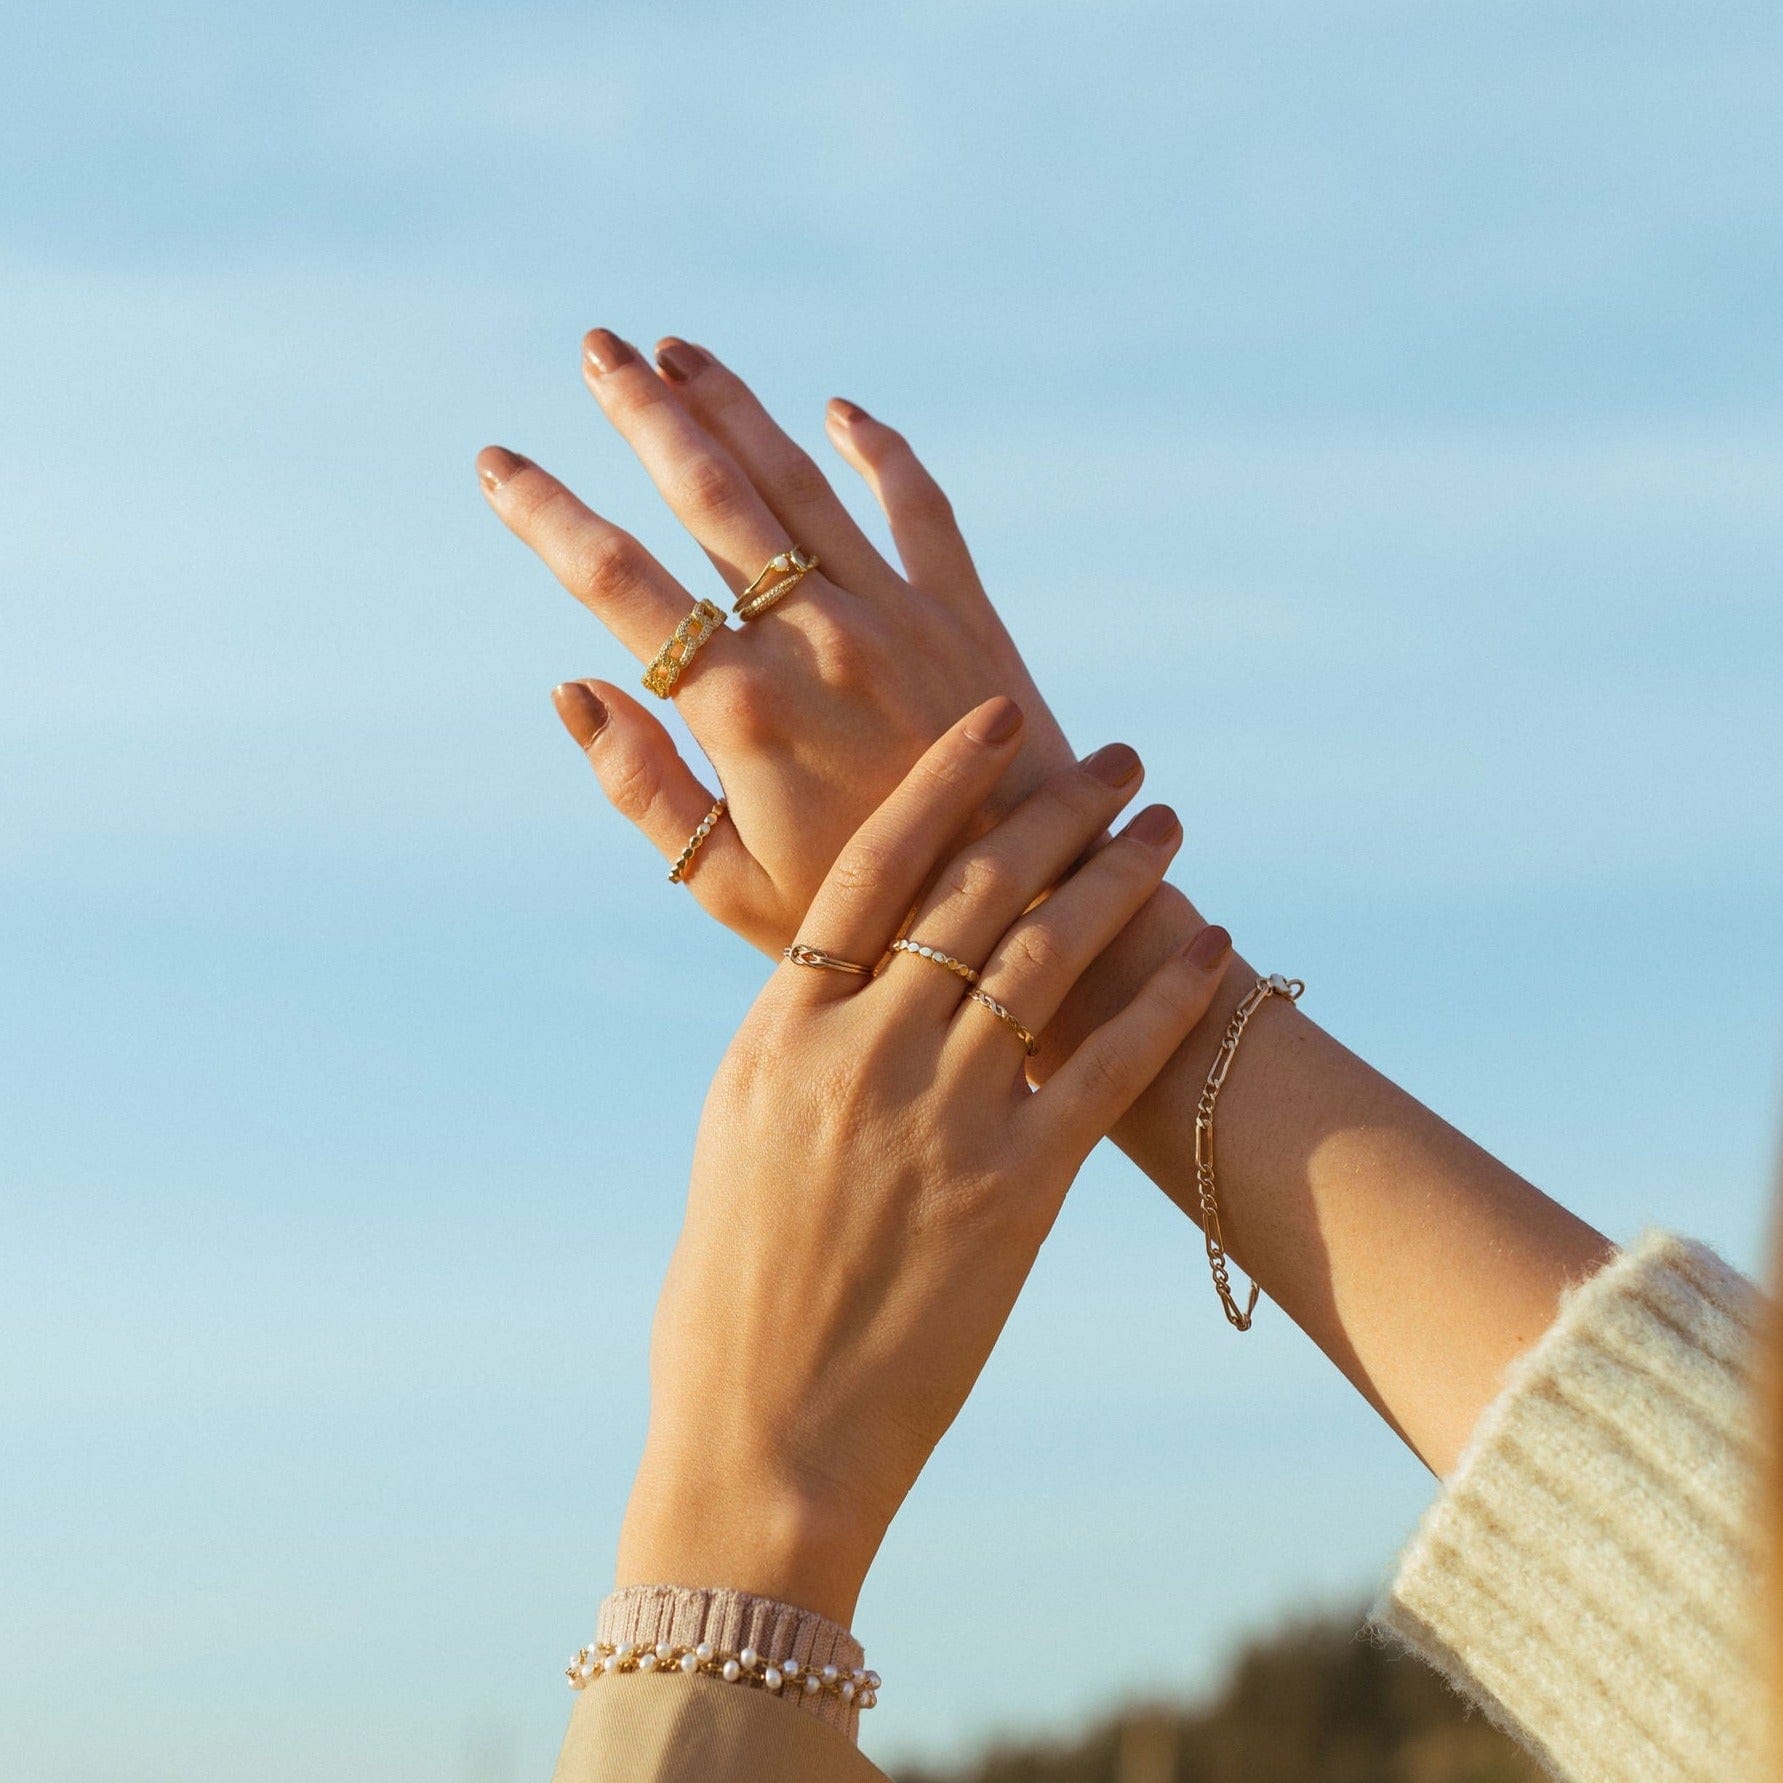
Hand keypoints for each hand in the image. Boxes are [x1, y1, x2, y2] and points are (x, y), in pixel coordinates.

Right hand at [477, 332, 1078, 951]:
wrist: (1027, 913)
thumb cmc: (867, 921)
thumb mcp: (729, 886)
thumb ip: (642, 787)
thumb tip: (573, 688)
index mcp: (740, 707)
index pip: (616, 581)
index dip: (545, 513)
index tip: (495, 460)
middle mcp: (814, 639)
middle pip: (708, 494)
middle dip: (642, 411)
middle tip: (594, 348)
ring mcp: (895, 616)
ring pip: (799, 481)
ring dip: (735, 407)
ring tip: (678, 349)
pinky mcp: (967, 617)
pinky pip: (919, 508)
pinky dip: (881, 452)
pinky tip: (844, 410)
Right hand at [616, 699, 1232, 1623]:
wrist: (767, 1436)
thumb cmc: (731, 1293)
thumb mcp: (735, 1133)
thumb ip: (795, 1035)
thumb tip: (844, 964)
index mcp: (781, 1034)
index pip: (871, 869)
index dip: (943, 783)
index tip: (997, 722)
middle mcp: (863, 1057)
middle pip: (976, 892)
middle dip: (1055, 808)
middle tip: (1116, 758)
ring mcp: (943, 1121)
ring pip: (1047, 958)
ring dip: (1119, 878)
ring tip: (1166, 824)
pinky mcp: (1016, 1193)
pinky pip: (1107, 1069)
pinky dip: (1167, 1000)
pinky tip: (1212, 948)